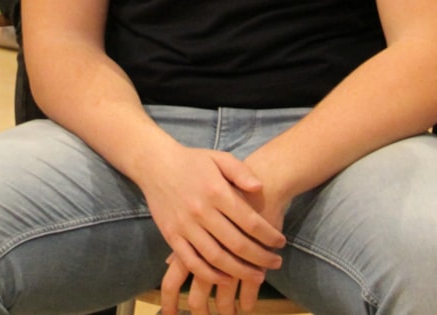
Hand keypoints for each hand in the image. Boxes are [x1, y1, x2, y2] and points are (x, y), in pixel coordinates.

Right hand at [138, 145, 283, 314]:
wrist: (155, 164)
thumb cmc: (192, 161)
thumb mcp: (219, 158)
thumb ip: (241, 171)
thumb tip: (260, 188)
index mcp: (216, 191)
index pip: (249, 221)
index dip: (268, 235)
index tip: (281, 242)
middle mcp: (201, 211)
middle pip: (236, 243)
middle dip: (260, 258)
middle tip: (276, 263)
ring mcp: (184, 226)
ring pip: (216, 257)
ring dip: (239, 271)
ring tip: (257, 276)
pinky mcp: (171, 236)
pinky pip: (191, 262)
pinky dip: (209, 275)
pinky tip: (226, 279)